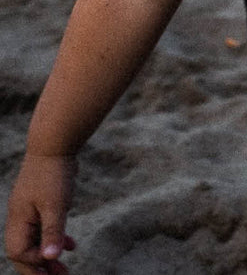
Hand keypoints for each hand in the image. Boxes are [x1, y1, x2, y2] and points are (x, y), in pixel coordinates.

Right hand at [4, 154, 76, 274]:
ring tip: (64, 269)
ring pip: (36, 240)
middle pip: (25, 251)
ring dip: (49, 255)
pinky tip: (70, 244)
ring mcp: (29, 210)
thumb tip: (50, 258)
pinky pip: (44, 227)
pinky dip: (55, 237)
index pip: (20, 253)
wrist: (55, 143)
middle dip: (40, 267)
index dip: (35, 264)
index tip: (54, 268)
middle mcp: (19, 218)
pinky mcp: (41, 203)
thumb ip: (53, 231)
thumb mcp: (56, 204)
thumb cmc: (54, 174)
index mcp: (17, 220)